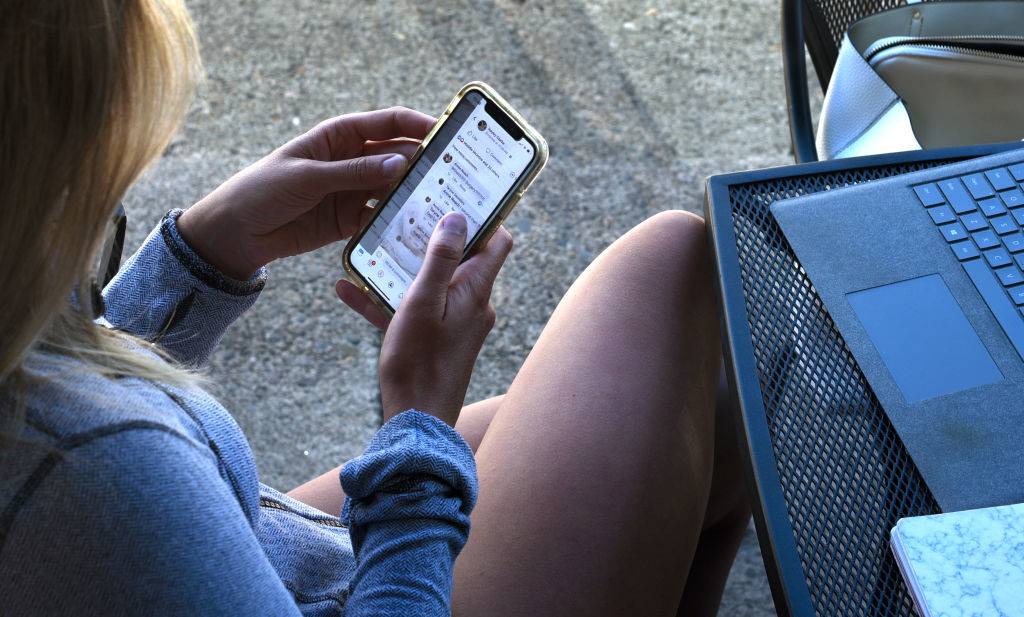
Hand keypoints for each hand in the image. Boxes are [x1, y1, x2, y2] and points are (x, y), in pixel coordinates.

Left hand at [177, 107, 434, 278]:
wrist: (237, 231)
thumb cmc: (265, 189)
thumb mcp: (309, 176)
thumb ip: (355, 172)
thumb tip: (402, 163)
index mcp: (341, 136)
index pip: (389, 123)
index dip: (419, 125)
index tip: (446, 134)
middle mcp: (353, 160)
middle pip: (398, 155)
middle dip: (425, 162)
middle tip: (455, 174)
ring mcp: (354, 190)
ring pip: (394, 188)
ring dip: (414, 194)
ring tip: (442, 204)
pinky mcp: (350, 219)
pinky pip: (381, 217)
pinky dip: (397, 221)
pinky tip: (416, 228)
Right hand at [337, 213, 512, 425]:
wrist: (415, 421)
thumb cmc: (419, 362)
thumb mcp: (423, 302)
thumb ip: (441, 259)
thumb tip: (459, 217)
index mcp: (476, 291)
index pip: (498, 242)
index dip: (485, 216)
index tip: (460, 194)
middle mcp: (473, 305)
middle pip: (461, 258)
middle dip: (433, 235)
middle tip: (405, 211)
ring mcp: (455, 324)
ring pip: (431, 284)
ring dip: (401, 267)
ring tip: (370, 246)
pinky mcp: (436, 340)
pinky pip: (412, 311)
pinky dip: (386, 300)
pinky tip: (347, 290)